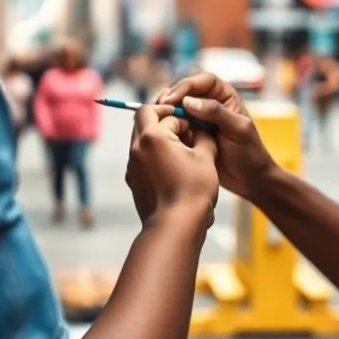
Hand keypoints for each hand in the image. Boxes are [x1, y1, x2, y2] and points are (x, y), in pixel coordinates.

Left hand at [125, 104, 219, 227]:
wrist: (175, 226)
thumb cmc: (193, 190)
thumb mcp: (206, 157)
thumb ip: (203, 136)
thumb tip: (200, 130)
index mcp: (152, 136)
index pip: (162, 112)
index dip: (180, 115)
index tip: (192, 125)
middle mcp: (136, 148)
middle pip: (143, 119)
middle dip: (163, 120)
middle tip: (183, 130)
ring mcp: (132, 166)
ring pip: (141, 139)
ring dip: (158, 138)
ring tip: (180, 150)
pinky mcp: (133, 180)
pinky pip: (141, 158)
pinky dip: (154, 155)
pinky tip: (172, 167)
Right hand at [159, 73, 277, 200]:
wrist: (249, 179)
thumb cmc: (250, 153)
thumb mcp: (237, 130)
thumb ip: (216, 113)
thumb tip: (189, 102)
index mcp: (225, 96)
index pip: (204, 81)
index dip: (187, 86)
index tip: (173, 99)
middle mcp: (211, 103)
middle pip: (186, 90)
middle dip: (172, 97)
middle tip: (160, 108)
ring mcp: (199, 118)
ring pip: (178, 107)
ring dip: (167, 110)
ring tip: (158, 119)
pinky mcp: (191, 133)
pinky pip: (175, 124)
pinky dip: (167, 125)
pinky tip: (161, 131)